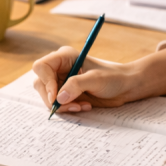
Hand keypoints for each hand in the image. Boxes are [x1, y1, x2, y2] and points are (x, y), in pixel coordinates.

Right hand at [32, 47, 147, 112]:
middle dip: (53, 98)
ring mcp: (61, 82)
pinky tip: (83, 106)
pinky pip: (57, 104)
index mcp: (64, 57)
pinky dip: (68, 108)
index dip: (45, 82)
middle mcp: (59, 69)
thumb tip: (59, 98)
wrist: (124, 87)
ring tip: (81, 106)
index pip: (41, 67)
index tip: (56, 97)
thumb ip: (76, 85)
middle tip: (71, 106)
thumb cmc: (113, 77)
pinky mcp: (66, 94)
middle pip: (41, 84)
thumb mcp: (95, 79)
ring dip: (62, 105)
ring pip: (47, 96)